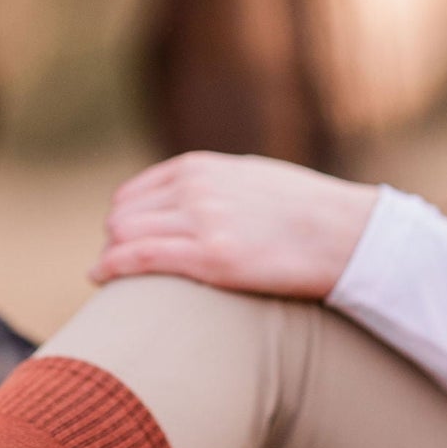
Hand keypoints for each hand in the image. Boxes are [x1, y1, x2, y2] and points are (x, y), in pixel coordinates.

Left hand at [91, 152, 377, 299]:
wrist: (346, 235)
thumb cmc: (304, 214)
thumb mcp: (251, 180)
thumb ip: (214, 186)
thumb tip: (186, 199)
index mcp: (202, 167)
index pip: (135, 194)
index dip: (123, 222)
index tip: (122, 244)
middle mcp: (195, 188)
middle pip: (123, 216)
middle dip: (114, 243)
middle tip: (115, 267)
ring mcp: (202, 221)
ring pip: (124, 236)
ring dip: (110, 258)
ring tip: (107, 277)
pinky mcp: (211, 258)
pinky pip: (138, 259)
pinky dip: (110, 268)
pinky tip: (100, 280)